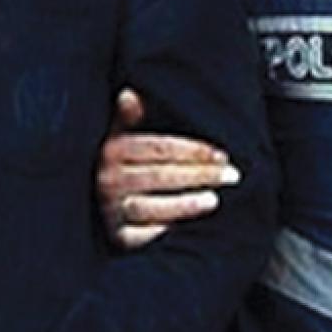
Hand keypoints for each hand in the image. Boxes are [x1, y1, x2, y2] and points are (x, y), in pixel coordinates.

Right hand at [96, 89, 240, 249]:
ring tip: (214, 200)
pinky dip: (165, 232)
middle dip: (200, 175)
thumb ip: (128, 118)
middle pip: (160, 175)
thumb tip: (129, 94)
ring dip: (186, 204)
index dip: (193, 151)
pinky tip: (188, 228)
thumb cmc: (122, 170)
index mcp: (112, 151)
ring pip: (151, 206)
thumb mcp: (121, 139)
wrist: (100, 210)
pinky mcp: (118, 238)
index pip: (159, 148)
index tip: (222, 155)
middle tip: (231, 176)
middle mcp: (107, 181)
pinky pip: (143, 236)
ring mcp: (111, 211)